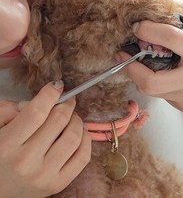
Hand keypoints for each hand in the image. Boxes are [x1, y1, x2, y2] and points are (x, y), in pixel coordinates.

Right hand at [0, 82, 91, 197]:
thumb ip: (7, 111)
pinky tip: (80, 133)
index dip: (51, 94)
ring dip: (77, 120)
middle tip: (67, 101)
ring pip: (74, 137)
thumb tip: (34, 100)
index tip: (58, 86)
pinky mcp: (58, 184)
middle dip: (66, 105)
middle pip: (58, 121)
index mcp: (7, 145)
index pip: (36, 113)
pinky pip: (83, 157)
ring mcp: (44, 175)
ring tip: (72, 117)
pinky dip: (86, 139)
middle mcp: (26, 161)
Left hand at [115, 21, 182, 113]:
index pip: (169, 40)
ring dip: (140, 74)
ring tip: (140, 61)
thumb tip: (155, 30)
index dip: (148, 31)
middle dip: (130, 67)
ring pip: (152, 89)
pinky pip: (162, 94)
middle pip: (149, 81)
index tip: (137, 27)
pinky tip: (163, 74)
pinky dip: (156, 82)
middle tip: (122, 54)